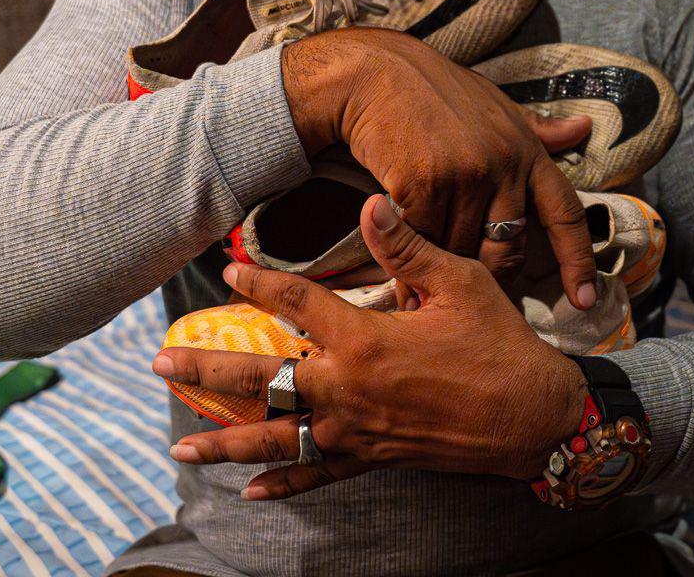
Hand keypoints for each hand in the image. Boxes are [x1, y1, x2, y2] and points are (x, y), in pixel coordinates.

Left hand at [153, 194, 589, 498]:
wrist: (534, 417)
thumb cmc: (499, 344)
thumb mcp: (459, 282)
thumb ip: (407, 246)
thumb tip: (371, 203)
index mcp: (365, 340)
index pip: (298, 303)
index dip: (260, 284)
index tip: (230, 270)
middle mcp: (348, 390)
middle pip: (260, 380)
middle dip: (205, 370)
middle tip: (159, 362)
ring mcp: (356, 430)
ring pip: (276, 438)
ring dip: (224, 440)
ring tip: (179, 445)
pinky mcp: (373, 457)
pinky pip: (317, 475)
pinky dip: (282, 483)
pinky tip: (247, 490)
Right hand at [281, 27, 596, 308]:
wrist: (374, 74)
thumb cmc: (435, 90)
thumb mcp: (495, 104)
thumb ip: (538, 128)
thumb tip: (583, 129)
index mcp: (527, 149)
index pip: (565, 213)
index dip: (579, 260)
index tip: (585, 300)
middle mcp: (504, 164)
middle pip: (509, 247)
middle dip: (490, 274)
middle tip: (465, 288)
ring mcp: (466, 174)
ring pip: (462, 249)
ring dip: (442, 269)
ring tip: (424, 281)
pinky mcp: (425, 183)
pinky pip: (424, 241)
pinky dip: (410, 259)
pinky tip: (399, 268)